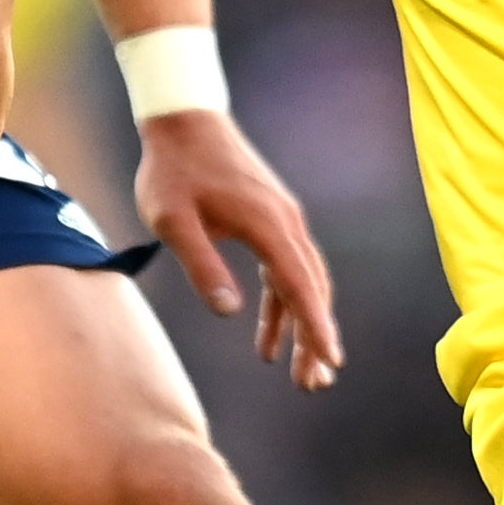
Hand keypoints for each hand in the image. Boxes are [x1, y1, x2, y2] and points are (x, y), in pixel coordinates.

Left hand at [135, 108, 343, 391]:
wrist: (184, 120)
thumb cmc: (172, 170)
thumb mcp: (173, 220)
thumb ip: (202, 264)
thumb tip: (228, 313)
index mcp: (267, 224)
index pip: (299, 285)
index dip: (315, 327)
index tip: (331, 361)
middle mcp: (285, 223)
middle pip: (311, 289)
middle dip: (315, 338)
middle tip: (316, 384)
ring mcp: (282, 220)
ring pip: (303, 282)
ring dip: (303, 327)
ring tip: (301, 374)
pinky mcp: (272, 219)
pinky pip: (285, 270)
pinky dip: (282, 305)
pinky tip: (268, 340)